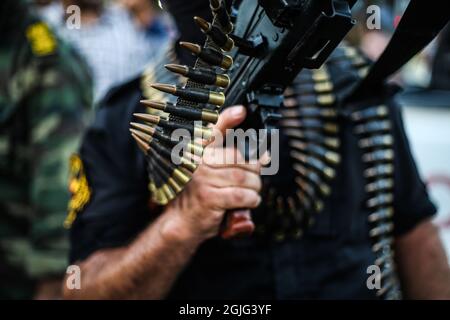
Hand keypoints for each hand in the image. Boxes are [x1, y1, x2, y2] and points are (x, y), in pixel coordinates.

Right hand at [163, 105, 264, 241]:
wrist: (183, 221)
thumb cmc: (200, 195)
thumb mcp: (213, 174)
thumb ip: (234, 162)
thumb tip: (263, 155)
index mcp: (198, 152)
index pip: (214, 131)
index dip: (228, 119)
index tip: (241, 111)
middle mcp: (199, 163)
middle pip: (239, 159)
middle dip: (254, 171)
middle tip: (254, 180)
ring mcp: (203, 179)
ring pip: (243, 178)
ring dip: (254, 187)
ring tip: (251, 193)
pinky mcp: (209, 198)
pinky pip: (241, 195)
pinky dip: (251, 199)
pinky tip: (248, 202)